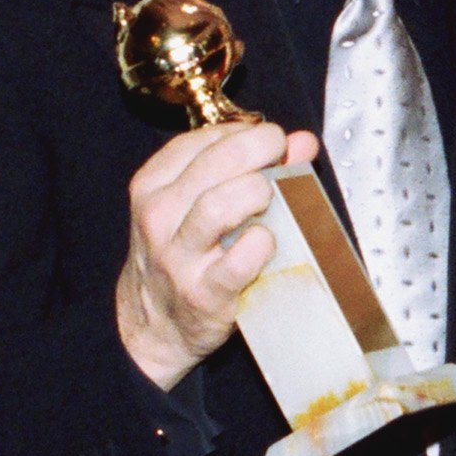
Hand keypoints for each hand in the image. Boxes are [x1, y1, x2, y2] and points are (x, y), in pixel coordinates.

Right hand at [115, 121, 318, 391]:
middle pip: (214, 164)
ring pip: (219, 206)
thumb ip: (245, 167)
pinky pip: (238, 262)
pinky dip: (261, 245)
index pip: (200, 140)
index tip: (269, 141)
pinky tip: (268, 241)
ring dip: (258, 193)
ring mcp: (178, 257)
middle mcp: (159, 217)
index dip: (244, 131)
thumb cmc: (183, 255)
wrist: (153, 324)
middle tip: (282, 158)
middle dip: (259, 149)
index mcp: (153, 186)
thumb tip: (302, 142)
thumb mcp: (196, 206)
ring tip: (273, 198)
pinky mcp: (204, 294)